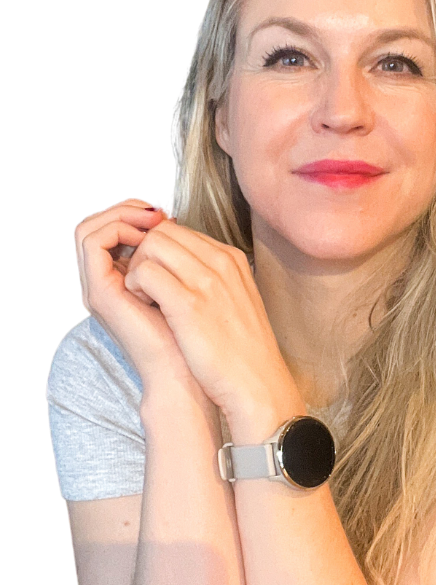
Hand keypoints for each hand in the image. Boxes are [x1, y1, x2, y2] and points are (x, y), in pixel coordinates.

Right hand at [74, 197, 196, 388]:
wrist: (189, 375)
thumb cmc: (197, 337)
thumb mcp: (187, 285)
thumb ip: (175, 257)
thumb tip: (174, 221)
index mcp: (123, 280)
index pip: (113, 230)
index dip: (137, 214)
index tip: (171, 216)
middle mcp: (105, 283)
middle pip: (96, 225)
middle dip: (127, 209)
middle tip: (159, 212)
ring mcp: (98, 288)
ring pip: (88, 229)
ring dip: (121, 214)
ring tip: (154, 221)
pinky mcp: (99, 293)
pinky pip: (92, 242)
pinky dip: (118, 229)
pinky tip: (148, 237)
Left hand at [122, 216, 295, 423]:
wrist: (257, 385)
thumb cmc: (243, 352)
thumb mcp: (238, 302)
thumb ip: (215, 279)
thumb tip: (184, 267)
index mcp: (233, 260)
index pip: (181, 231)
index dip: (160, 252)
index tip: (159, 278)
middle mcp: (221, 262)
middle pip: (163, 232)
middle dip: (145, 254)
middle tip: (146, 286)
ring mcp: (206, 280)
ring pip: (151, 246)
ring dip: (138, 268)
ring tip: (145, 296)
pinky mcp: (188, 303)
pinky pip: (145, 272)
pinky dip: (135, 285)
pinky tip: (143, 305)